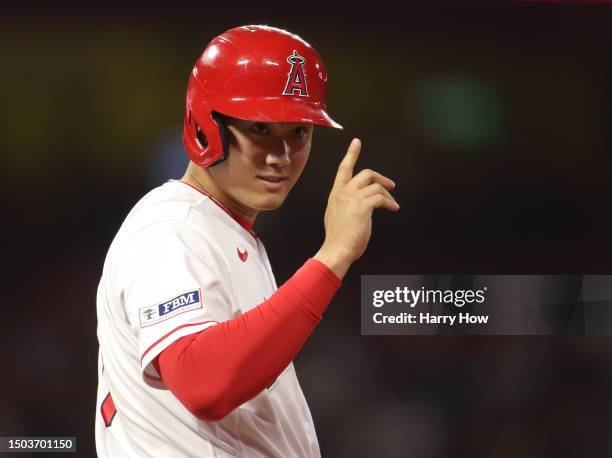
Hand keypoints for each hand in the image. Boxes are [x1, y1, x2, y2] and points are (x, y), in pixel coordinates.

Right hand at [314, 138, 398, 278]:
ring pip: (376, 185)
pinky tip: (393, 208)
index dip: (351, 154)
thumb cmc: (338, 238)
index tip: (356, 142)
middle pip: (366, 173)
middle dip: (381, 178)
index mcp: (336, 194)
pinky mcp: (362, 206)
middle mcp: (343, 192)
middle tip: (390, 185)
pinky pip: (381, 197)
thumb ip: (346, 204)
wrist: (337, 249)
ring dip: (387, 194)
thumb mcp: (336, 215)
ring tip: (392, 204)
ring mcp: (352, 198)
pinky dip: (390, 202)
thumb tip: (361, 203)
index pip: (343, 169)